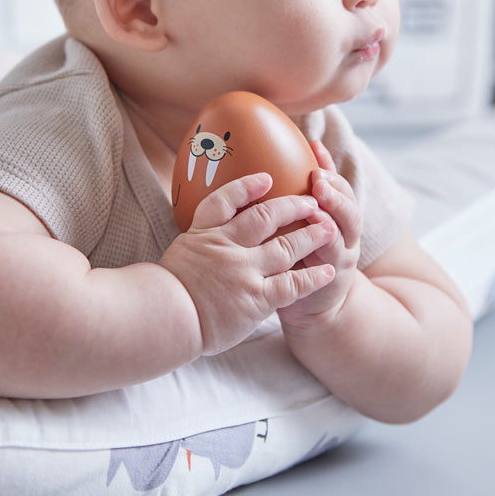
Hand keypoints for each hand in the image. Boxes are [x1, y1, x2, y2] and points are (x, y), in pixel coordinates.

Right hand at [160, 172, 337, 355]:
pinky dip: (312, 277)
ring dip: (311, 236)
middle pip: (265, 218)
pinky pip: (292, 284)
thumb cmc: (167, 293)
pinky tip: (328, 272)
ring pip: (286, 247)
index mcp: (204, 234)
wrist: (166, 318)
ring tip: (328, 229)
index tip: (266, 178)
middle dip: (292, 207)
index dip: (247, 187)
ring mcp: (244, 271)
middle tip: (312, 203)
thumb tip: (208, 240)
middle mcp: (227, 247)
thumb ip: (199, 244)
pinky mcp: (257, 298)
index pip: (225, 200)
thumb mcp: (179, 255)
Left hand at [277, 141, 362, 330]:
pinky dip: (323, 245)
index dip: (328, 165)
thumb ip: (294, 202)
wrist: (311, 306)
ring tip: (318, 203)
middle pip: (347, 205)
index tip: (314, 146)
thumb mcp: (301, 228)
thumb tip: (269, 164)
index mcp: (337, 217)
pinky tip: (311, 236)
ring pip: (345, 230)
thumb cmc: (299, 259)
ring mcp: (341, 257)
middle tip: (318, 178)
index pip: (338, 185)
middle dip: (334, 189)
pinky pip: (331, 259)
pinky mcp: (329, 279)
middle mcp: (345, 234)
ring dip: (333, 213)